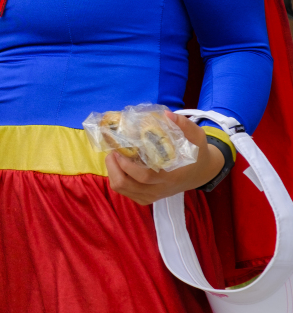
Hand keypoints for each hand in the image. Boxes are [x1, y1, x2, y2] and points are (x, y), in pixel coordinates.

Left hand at [106, 113, 223, 205]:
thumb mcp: (196, 137)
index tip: (120, 149)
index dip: (127, 165)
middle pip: (126, 185)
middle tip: (113, 151)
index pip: (144, 176)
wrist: (201, 173)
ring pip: (122, 189)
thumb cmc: (197, 153)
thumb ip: (184, 125)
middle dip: (113, 167)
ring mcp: (152, 196)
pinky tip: (120, 166)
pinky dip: (117, 179)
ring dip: (113, 172)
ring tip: (114, 156)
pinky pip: (125, 193)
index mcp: (171, 176)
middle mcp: (159, 189)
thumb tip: (166, 114)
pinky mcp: (147, 198)